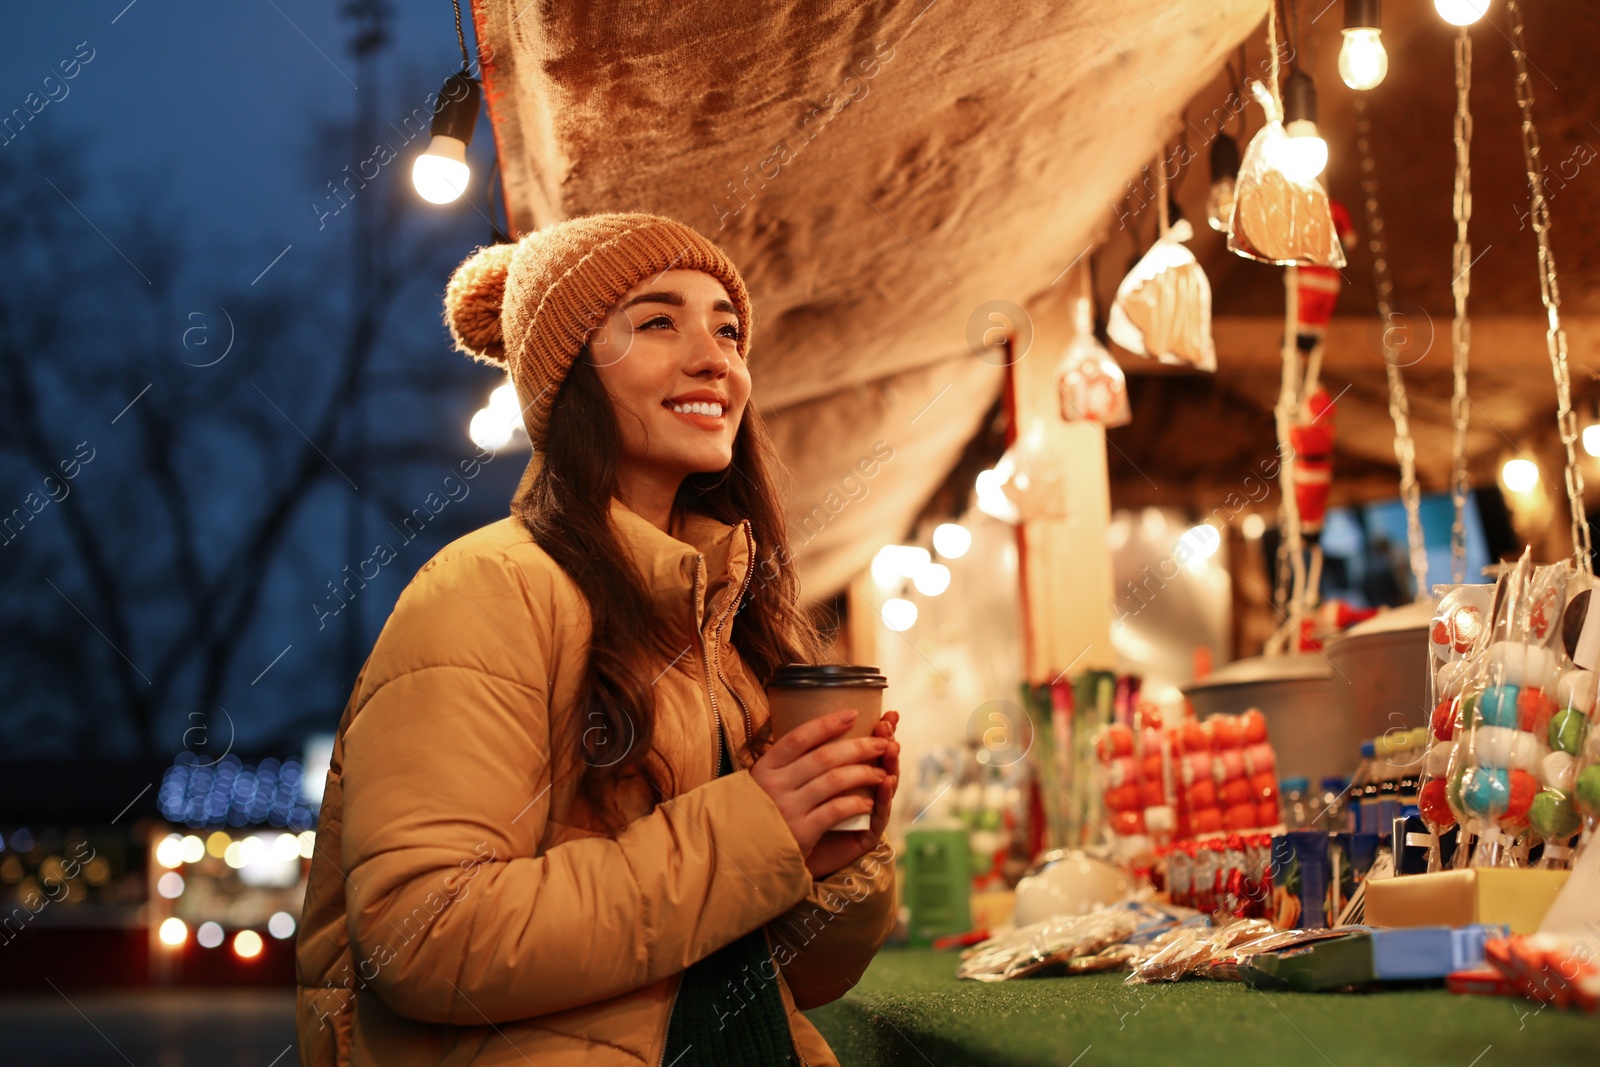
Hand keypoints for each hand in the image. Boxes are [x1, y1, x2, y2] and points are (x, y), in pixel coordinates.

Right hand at [750, 708, 889, 869]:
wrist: (741, 855)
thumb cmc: (758, 814)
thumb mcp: (761, 784)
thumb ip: (784, 765)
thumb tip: (817, 737)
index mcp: (765, 767)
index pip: (800, 737)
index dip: (828, 724)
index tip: (853, 714)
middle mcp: (776, 784)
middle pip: (824, 757)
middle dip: (858, 747)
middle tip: (881, 743)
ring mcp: (788, 808)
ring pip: (834, 781)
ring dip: (864, 774)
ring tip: (881, 773)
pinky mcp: (802, 832)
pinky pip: (836, 810)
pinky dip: (856, 804)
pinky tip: (869, 802)